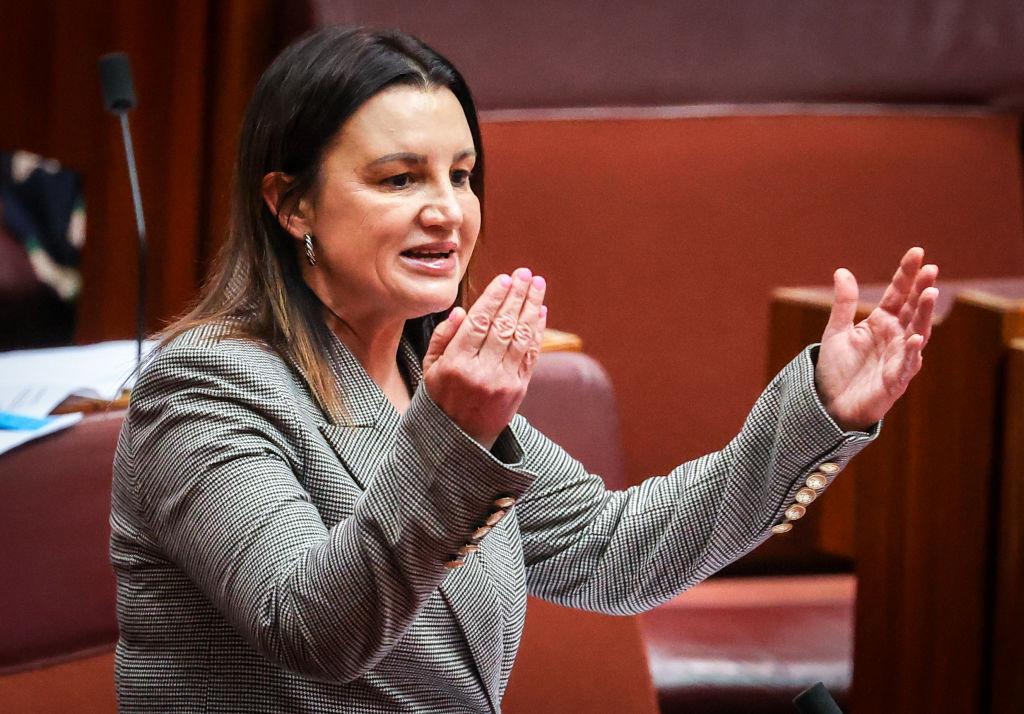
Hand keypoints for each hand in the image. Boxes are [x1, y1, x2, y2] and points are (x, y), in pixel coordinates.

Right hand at [422, 268, 547, 447]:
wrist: (460, 444)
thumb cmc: (440, 402)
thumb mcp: (429, 371)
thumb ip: (441, 339)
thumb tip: (461, 312)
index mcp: (455, 365)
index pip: (478, 323)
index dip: (494, 298)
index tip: (505, 279)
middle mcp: (480, 373)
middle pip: (503, 326)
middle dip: (517, 296)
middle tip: (526, 274)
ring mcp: (502, 383)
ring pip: (520, 337)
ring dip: (531, 308)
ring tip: (537, 285)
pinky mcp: (518, 391)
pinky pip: (530, 355)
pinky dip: (537, 331)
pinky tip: (540, 312)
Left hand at [816, 247, 937, 430]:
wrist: (829, 404)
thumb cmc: (838, 369)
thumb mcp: (836, 332)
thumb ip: (844, 304)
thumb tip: (842, 271)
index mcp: (881, 322)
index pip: (898, 294)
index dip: (907, 274)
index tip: (917, 252)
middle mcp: (895, 337)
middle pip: (913, 309)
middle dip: (922, 289)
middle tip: (931, 269)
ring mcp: (898, 357)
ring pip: (918, 332)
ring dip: (924, 314)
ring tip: (929, 293)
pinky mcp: (895, 380)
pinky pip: (907, 364)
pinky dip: (912, 351)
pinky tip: (916, 337)